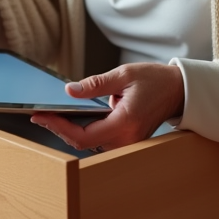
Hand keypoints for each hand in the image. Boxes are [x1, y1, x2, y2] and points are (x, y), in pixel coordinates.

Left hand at [30, 63, 184, 152]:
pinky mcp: (127, 140)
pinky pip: (99, 140)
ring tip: (50, 117)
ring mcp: (127, 142)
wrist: (178, 91)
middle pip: (83, 143)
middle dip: (59, 130)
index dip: (60, 128)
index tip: (42, 116)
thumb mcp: (124, 74)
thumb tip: (70, 90)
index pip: (84, 135)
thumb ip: (95, 84)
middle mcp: (127, 138)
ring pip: (90, 144)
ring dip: (69, 132)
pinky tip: (70, 120)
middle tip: (39, 116)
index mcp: (126, 122)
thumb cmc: (155, 80)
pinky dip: (82, 132)